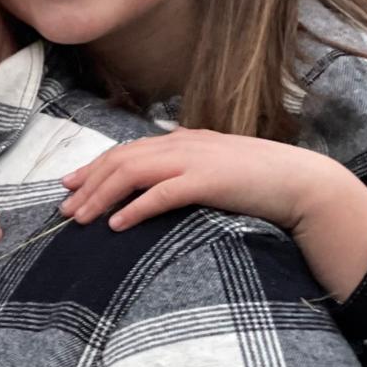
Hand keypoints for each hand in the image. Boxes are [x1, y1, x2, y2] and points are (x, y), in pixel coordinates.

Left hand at [60, 128, 366, 300]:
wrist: (303, 183)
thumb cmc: (260, 183)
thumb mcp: (216, 171)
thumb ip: (186, 173)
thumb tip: (156, 189)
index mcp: (183, 140)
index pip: (126, 150)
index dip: (93, 168)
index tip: (68, 185)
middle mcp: (183, 144)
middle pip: (120, 160)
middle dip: (87, 185)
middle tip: (63, 210)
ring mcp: (195, 160)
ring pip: (131, 173)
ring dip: (101, 197)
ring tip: (79, 219)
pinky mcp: (208, 181)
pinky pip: (161, 194)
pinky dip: (135, 208)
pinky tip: (116, 225)